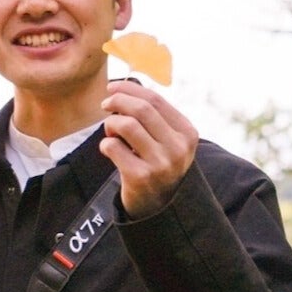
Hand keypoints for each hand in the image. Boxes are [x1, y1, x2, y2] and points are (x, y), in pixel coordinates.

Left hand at [99, 79, 197, 218]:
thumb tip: (125, 84)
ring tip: (111, 132)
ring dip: (111, 124)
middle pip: (141, 109)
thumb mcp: (166, 140)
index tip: (112, 87)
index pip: (156, 100)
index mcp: (187, 133)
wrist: (158, 206)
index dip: (130, 89)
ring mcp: (160, 164)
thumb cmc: (157, 164)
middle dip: (117, 101)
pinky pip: (113, 147)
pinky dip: (106, 144)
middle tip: (105, 105)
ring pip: (127, 125)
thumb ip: (153, 115)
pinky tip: (109, 150)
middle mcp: (177, 148)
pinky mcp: (140, 177)